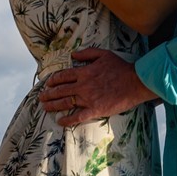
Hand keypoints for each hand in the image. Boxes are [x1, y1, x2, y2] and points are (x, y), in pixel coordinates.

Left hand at [40, 48, 157, 126]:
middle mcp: (83, 86)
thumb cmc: (121, 68)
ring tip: (45, 107)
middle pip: (60, 90)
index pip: (63, 76)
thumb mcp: (104, 54)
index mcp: (84, 72)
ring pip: (65, 103)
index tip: (47, 83)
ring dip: (53, 106)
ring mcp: (88, 99)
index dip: (53, 80)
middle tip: (41, 97)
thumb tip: (73, 55)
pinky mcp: (95, 110)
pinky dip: (67, 120)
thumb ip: (87, 53)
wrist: (135, 82)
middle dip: (48, 94)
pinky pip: (78, 117)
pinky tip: (60, 121)